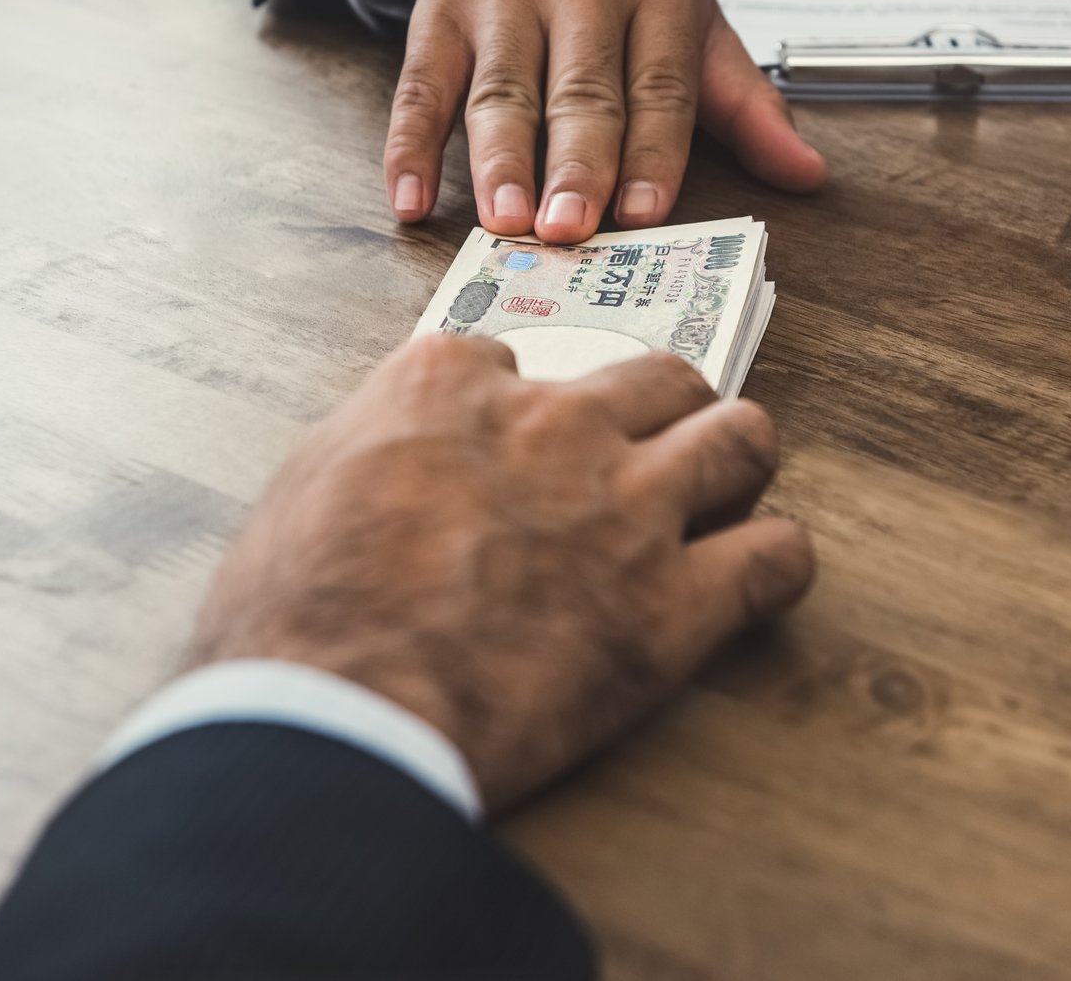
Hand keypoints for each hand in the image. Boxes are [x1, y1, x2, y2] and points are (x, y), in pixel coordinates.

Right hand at [185, 335, 816, 812]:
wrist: (333, 713)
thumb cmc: (292, 617)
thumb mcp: (308, 484)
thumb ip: (378, 441)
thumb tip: (404, 450)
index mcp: (452, 385)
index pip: (519, 357)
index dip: (525, 409)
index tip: (516, 451)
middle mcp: (555, 423)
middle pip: (660, 376)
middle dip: (662, 413)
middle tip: (646, 462)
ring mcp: (627, 506)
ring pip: (741, 437)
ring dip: (734, 467)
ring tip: (718, 503)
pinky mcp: (674, 604)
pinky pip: (778, 557)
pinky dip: (774, 567)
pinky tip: (748, 586)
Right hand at [385, 0, 826, 243]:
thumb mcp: (694, 22)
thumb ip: (744, 103)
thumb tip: (807, 177)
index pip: (660, 81)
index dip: (652, 150)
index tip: (643, 212)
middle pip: (579, 88)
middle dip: (575, 162)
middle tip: (569, 228)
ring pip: (499, 90)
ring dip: (498, 161)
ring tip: (503, 223)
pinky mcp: (436, 10)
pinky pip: (420, 86)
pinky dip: (409, 147)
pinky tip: (410, 199)